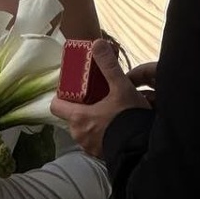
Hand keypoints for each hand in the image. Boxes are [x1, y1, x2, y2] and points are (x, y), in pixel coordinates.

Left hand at [52, 38, 151, 158]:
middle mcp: (78, 134)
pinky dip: (99, 132)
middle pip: (71, 115)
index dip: (62, 95)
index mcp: (78, 117)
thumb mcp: (121, 88)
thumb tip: (97, 43)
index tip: (74, 88)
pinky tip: (113, 125)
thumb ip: (108, 66)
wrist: (143, 149)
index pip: (56, 105)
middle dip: (81, 106)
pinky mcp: (99, 155)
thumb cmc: (129, 118)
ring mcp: (88, 147)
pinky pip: (93, 139)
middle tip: (95, 96)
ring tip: (107, 110)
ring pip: (83, 128)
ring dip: (91, 120)